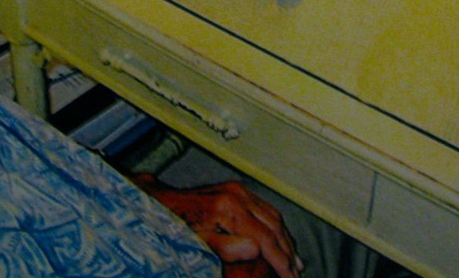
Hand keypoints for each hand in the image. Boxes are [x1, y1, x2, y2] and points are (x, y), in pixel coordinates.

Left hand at [133, 174, 302, 277]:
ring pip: (274, 216)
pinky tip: (281, 240)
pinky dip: (277, 227)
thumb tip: (255, 252)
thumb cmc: (177, 226)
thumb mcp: (198, 242)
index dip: (281, 261)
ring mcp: (239, 190)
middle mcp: (239, 195)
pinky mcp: (238, 189)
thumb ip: (227, 247)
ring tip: (295, 263)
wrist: (161, 201)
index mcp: (230, 208)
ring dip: (286, 240)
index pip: (266, 239)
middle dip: (288, 253)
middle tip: (297, 275)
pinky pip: (266, 208)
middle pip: (274, 227)